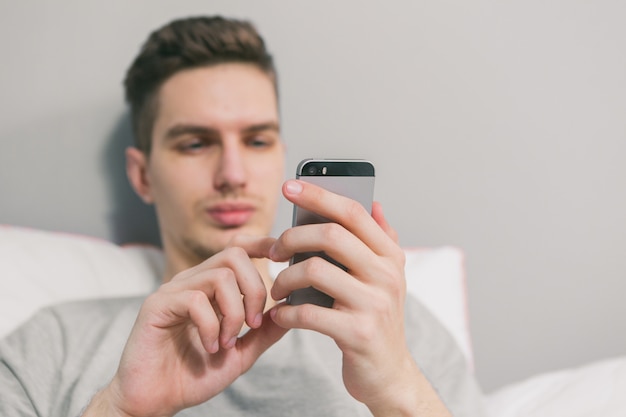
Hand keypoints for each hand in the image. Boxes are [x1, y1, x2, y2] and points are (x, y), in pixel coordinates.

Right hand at [85, 236, 287, 416]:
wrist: (154, 402)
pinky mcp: (157, 305)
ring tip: (227, 342)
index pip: (237, 249)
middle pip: (234, 256)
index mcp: (210, 287)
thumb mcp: (240, 354)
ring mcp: (173, 291)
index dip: (262, 245)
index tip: (283, 260)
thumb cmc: (191, 376)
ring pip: (220, 276)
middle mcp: (192, 282)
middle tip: (252, 325)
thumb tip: (290, 309)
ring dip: (234, 313)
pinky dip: (211, 326)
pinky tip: (210, 347)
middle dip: (254, 290)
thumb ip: (264, 333)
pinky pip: (195, 299)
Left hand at [269, 180, 449, 415]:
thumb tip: (375, 203)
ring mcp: (374, 304)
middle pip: (330, 235)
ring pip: (314, 270)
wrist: (389, 373)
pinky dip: (286, 313)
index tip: (289, 185)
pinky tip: (280, 316)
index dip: (318, 194)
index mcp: (390, 255)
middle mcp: (387, 275)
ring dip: (284, 279)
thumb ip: (382, 239)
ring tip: (277, 289)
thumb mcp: (387, 277)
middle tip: (274, 251)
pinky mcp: (357, 333)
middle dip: (292, 238)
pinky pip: (308, 313)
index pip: (352, 211)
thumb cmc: (377, 319)